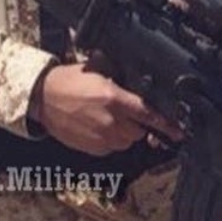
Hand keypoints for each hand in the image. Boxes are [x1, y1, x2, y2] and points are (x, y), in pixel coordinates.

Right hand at [31, 64, 186, 156]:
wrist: (42, 98)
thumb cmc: (67, 82)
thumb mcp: (97, 72)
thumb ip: (120, 82)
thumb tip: (140, 88)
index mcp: (114, 97)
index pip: (148, 113)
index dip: (166, 124)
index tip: (179, 132)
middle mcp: (110, 120)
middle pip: (139, 130)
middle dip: (135, 123)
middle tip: (122, 112)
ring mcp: (101, 137)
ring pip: (126, 141)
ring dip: (123, 133)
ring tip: (106, 119)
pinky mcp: (91, 148)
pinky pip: (110, 148)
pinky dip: (108, 141)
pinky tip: (95, 127)